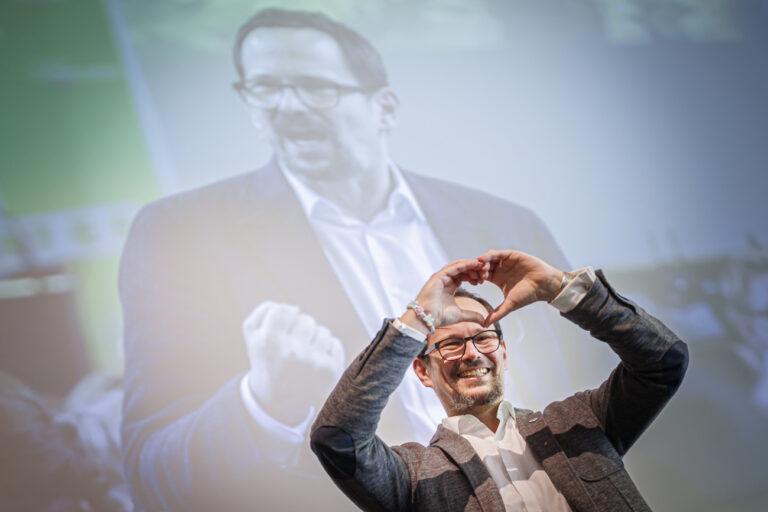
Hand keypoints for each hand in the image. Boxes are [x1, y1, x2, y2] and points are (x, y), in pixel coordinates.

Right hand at [242, 301, 344, 424]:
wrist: (278, 400)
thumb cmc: (267, 360)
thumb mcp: (253, 335)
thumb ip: (265, 311)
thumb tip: (293, 308)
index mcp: (270, 341)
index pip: (284, 310)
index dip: (285, 316)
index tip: (282, 327)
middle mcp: (293, 352)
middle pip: (306, 320)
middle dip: (300, 329)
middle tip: (291, 347)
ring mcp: (314, 362)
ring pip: (322, 331)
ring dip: (314, 340)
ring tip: (303, 355)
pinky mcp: (331, 371)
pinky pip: (334, 343)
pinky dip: (326, 350)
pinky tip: (314, 363)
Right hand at [404, 259, 489, 330]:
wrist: (427, 318)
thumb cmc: (439, 317)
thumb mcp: (460, 315)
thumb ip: (472, 315)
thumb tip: (484, 322)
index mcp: (449, 286)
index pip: (463, 276)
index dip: (473, 276)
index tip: (483, 279)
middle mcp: (444, 279)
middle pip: (461, 270)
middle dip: (473, 269)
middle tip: (484, 271)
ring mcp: (441, 276)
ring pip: (458, 266)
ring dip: (470, 265)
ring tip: (481, 266)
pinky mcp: (438, 276)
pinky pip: (453, 267)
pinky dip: (464, 264)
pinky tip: (473, 264)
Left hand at [477, 250, 564, 325]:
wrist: (544, 286)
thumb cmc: (528, 295)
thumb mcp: (509, 305)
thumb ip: (496, 314)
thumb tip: (484, 325)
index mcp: (497, 279)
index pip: (482, 275)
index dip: (475, 278)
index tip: (471, 283)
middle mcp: (500, 269)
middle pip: (483, 266)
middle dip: (477, 270)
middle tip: (473, 275)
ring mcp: (505, 261)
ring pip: (489, 259)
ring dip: (482, 262)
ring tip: (478, 268)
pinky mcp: (511, 255)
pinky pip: (497, 253)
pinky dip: (489, 255)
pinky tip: (482, 259)